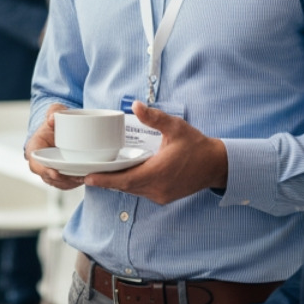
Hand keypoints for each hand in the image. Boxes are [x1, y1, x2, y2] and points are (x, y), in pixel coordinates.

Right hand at [25, 103, 85, 189]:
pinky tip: (84, 179)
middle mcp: (40, 162)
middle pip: (47, 176)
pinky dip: (73, 183)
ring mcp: (49, 169)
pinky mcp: (59, 174)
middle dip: (62, 180)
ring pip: (57, 182)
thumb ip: (54, 111)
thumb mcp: (55, 111)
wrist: (61, 127)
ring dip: (69, 183)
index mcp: (34, 149)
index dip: (43, 170)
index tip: (55, 173)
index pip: (35, 163)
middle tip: (77, 177)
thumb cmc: (56, 121)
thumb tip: (53, 118)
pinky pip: (65, 183)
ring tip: (83, 178)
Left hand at [84, 102, 225, 204]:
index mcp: (157, 172)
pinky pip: (142, 192)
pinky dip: (131, 184)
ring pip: (133, 190)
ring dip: (118, 183)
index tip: (88, 177)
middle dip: (106, 180)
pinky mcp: (164, 197)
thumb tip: (136, 105)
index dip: (104, 180)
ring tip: (101, 173)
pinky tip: (123, 175)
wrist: (216, 165)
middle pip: (125, 186)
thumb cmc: (196, 146)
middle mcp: (157, 188)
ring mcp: (161, 195)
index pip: (124, 180)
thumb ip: (154, 117)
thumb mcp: (175, 127)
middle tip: (87, 173)